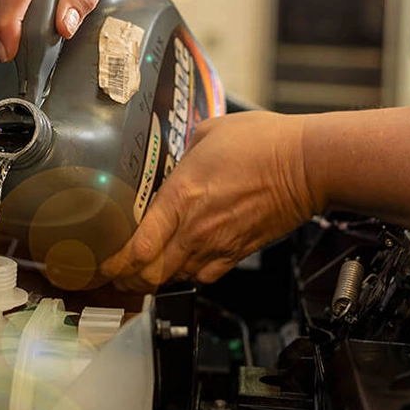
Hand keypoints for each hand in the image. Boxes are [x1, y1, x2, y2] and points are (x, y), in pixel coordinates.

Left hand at [99, 111, 317, 290]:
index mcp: (182, 196)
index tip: (102, 262)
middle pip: (150, 274)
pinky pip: (205, 276)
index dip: (115, 262)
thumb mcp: (210, 131)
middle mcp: (196, 228)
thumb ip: (185, 149)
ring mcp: (219, 244)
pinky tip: (183, 263)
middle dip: (128, 278)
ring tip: (144, 269)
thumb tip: (180, 158)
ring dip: (156, 277)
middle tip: (116, 271)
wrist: (307, 164)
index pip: (138, 247)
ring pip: (175, 279)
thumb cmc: (264, 143)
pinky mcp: (239, 252)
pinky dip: (188, 275)